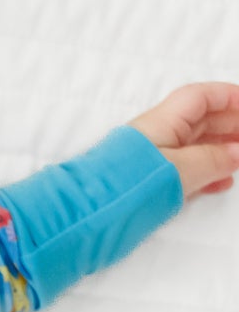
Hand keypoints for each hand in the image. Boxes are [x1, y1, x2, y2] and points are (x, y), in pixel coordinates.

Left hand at [126, 82, 238, 201]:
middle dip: (231, 126)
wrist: (87, 214)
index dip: (230, 97)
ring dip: (221, 151)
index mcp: (163, 121)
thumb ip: (214, 160)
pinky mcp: (146, 182)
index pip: (201, 97)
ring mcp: (151, 160)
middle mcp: (156, 136)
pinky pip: (183, 170)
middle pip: (201, 121)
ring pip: (194, 147)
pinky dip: (205, 172)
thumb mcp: (181, 170)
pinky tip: (220, 183)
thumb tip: (238, 153)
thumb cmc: (128, 185)